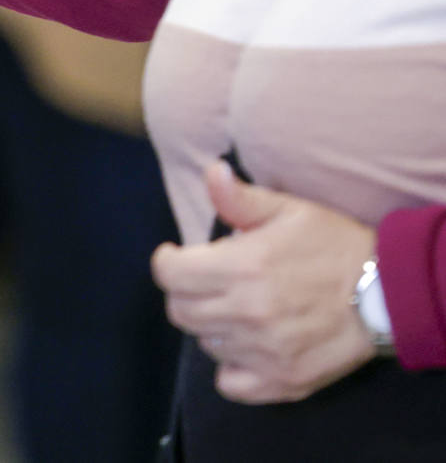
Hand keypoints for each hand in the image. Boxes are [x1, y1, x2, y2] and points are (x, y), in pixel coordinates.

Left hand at [151, 161, 377, 403]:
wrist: (389, 294)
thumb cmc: (334, 246)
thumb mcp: (289, 211)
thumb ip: (241, 199)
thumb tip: (211, 172)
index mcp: (243, 266)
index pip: (169, 275)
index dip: (168, 262)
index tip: (178, 257)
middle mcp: (248, 311)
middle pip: (180, 311)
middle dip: (186, 292)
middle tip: (208, 282)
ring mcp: (264, 350)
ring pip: (204, 343)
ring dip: (211, 325)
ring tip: (236, 308)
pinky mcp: (283, 380)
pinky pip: (230, 383)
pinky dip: (230, 367)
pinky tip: (246, 345)